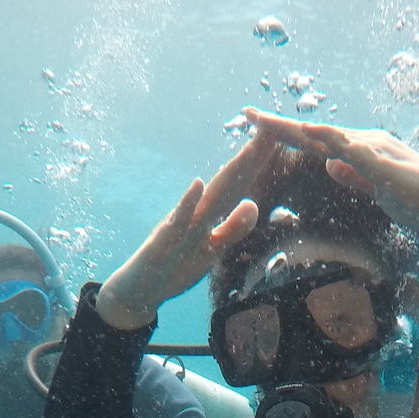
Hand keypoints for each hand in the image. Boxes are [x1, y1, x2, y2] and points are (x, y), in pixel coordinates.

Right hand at [95, 134, 276, 329]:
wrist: (137, 292)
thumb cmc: (174, 269)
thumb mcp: (211, 251)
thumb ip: (232, 229)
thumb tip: (253, 204)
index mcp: (209, 215)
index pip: (239, 184)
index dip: (259, 162)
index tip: (281, 137)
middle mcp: (196, 213)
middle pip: (230, 181)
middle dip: (252, 155)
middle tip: (273, 125)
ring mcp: (180, 225)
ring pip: (209, 196)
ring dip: (229, 172)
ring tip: (251, 147)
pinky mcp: (162, 242)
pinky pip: (178, 221)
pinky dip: (188, 203)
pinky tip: (198, 183)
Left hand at [243, 107, 418, 258]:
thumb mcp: (377, 191)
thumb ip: (354, 176)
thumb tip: (328, 164)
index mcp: (361, 152)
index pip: (315, 143)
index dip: (285, 135)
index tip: (256, 128)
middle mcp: (366, 143)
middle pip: (314, 134)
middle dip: (279, 125)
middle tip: (246, 113)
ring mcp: (376, 151)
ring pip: (328, 136)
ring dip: (296, 128)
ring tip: (266, 120)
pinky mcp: (386, 165)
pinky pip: (354, 152)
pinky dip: (331, 141)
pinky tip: (311, 135)